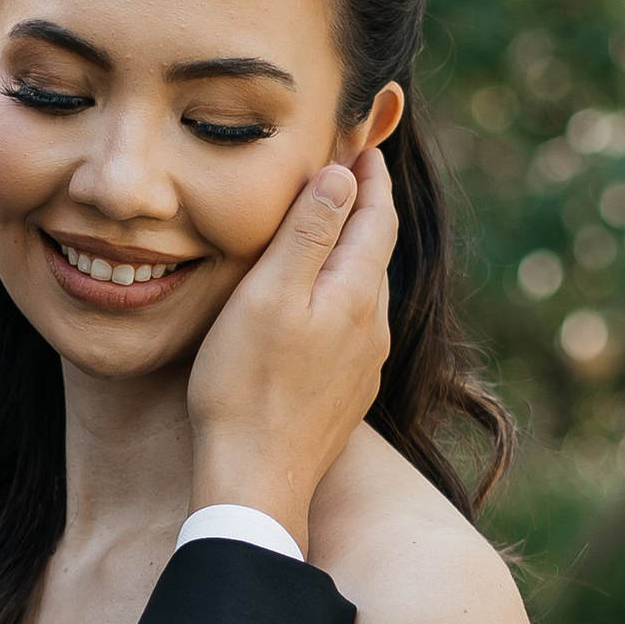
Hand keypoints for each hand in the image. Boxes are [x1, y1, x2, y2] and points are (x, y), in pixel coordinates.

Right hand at [186, 146, 395, 537]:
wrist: (256, 481)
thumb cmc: (247, 386)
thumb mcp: (268, 295)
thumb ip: (308, 232)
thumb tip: (343, 175)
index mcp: (357, 294)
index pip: (376, 216)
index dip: (370, 176)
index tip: (362, 143)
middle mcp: (372, 326)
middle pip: (375, 250)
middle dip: (364, 207)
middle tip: (347, 172)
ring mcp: (364, 363)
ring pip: (364, 290)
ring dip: (352, 251)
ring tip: (328, 229)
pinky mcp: (346, 392)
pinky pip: (352, 325)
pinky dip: (340, 293)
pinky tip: (316, 302)